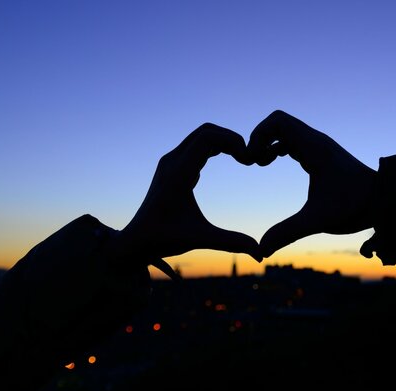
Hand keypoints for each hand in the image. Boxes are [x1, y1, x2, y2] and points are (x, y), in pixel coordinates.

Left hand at [120, 123, 262, 263]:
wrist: (135, 240)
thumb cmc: (163, 239)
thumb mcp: (200, 239)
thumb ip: (231, 242)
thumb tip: (261, 254)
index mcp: (178, 173)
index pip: (208, 137)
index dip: (233, 141)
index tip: (248, 160)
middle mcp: (172, 162)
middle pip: (206, 131)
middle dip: (231, 139)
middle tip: (249, 157)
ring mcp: (171, 162)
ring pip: (201, 136)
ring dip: (224, 142)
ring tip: (243, 158)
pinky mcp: (172, 167)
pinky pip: (196, 146)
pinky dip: (215, 147)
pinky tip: (230, 160)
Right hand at [246, 110, 376, 257]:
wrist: (385, 201)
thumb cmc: (355, 207)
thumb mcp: (317, 220)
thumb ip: (287, 233)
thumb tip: (261, 250)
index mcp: (314, 148)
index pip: (278, 121)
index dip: (258, 135)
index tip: (252, 160)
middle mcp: (316, 141)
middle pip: (278, 123)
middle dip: (259, 138)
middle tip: (252, 162)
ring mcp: (319, 146)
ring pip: (285, 131)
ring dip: (268, 142)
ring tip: (259, 164)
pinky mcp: (321, 154)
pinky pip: (293, 140)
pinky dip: (278, 147)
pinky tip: (273, 164)